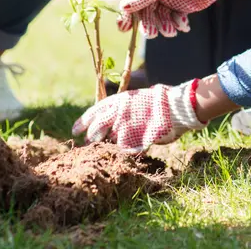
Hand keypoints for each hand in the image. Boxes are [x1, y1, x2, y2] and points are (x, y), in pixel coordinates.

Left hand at [71, 79, 205, 150]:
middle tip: (87, 144)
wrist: (175, 106)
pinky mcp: (133, 138)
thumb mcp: (138, 98)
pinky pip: (122, 148)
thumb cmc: (160, 101)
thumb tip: (114, 116)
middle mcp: (118, 112)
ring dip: (106, 144)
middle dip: (91, 137)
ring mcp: (125, 126)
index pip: (95, 111)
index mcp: (119, 100)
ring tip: (104, 149)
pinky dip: (121, 150)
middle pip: (97, 128)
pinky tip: (122, 151)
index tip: (74, 130)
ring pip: (108, 139)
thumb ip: (124, 108)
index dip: (83, 121)